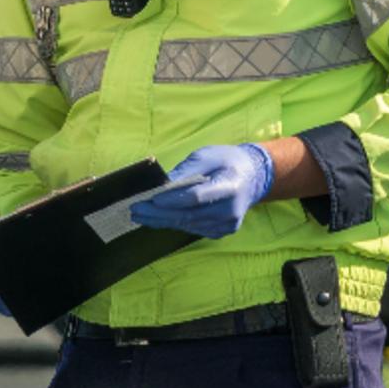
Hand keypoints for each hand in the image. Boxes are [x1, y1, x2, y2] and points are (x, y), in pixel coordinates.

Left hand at [130, 144, 275, 238]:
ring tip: (140, 216)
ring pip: (188, 225)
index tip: (151, 199)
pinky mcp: (222, 231)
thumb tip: (163, 184)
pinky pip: (193, 229)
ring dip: (162, 221)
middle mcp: (230, 210)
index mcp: (230, 186)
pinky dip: (174, 223)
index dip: (172, 200)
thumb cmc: (226, 162)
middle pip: (188, 215)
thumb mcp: (207, 155)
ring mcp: (227, 224)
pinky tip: (157, 220)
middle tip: (135, 210)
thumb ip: (186, 170)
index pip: (196, 197)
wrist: (253, 178)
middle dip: (158, 213)